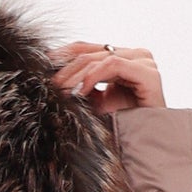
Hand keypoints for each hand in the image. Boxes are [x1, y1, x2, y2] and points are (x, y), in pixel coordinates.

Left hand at [51, 40, 166, 116]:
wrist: (146, 143)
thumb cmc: (123, 124)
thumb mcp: (95, 101)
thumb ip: (82, 85)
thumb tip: (55, 77)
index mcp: (123, 57)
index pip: (87, 48)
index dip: (64, 54)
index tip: (43, 64)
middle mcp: (135, 54)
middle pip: (92, 52)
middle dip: (68, 69)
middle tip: (51, 84)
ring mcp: (143, 61)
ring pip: (100, 57)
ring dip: (77, 75)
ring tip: (62, 90)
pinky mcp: (148, 72)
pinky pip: (114, 64)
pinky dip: (94, 76)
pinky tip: (81, 91)